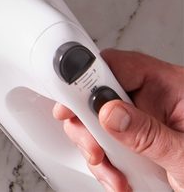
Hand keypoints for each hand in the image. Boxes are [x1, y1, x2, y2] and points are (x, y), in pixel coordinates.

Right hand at [53, 48, 183, 191]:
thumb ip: (148, 132)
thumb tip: (109, 112)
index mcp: (174, 87)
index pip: (120, 65)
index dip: (90, 77)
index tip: (72, 97)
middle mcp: (156, 100)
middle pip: (101, 94)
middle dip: (88, 123)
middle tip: (93, 145)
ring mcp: (145, 122)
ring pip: (98, 122)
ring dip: (97, 151)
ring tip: (113, 172)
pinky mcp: (137, 144)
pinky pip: (106, 145)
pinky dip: (105, 165)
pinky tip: (120, 178)